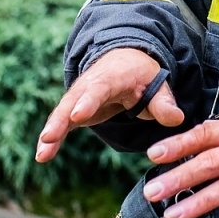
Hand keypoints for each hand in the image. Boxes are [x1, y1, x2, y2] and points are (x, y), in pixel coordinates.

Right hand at [36, 48, 182, 162]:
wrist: (124, 61)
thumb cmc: (142, 75)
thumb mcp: (157, 84)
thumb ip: (164, 102)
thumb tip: (176, 118)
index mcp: (113, 76)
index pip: (99, 88)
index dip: (88, 101)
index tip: (78, 116)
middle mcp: (90, 84)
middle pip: (73, 100)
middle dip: (61, 118)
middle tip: (49, 136)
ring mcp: (80, 97)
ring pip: (63, 113)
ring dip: (52, 132)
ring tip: (42, 153)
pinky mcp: (75, 110)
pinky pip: (61, 124)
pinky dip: (51, 138)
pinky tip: (42, 156)